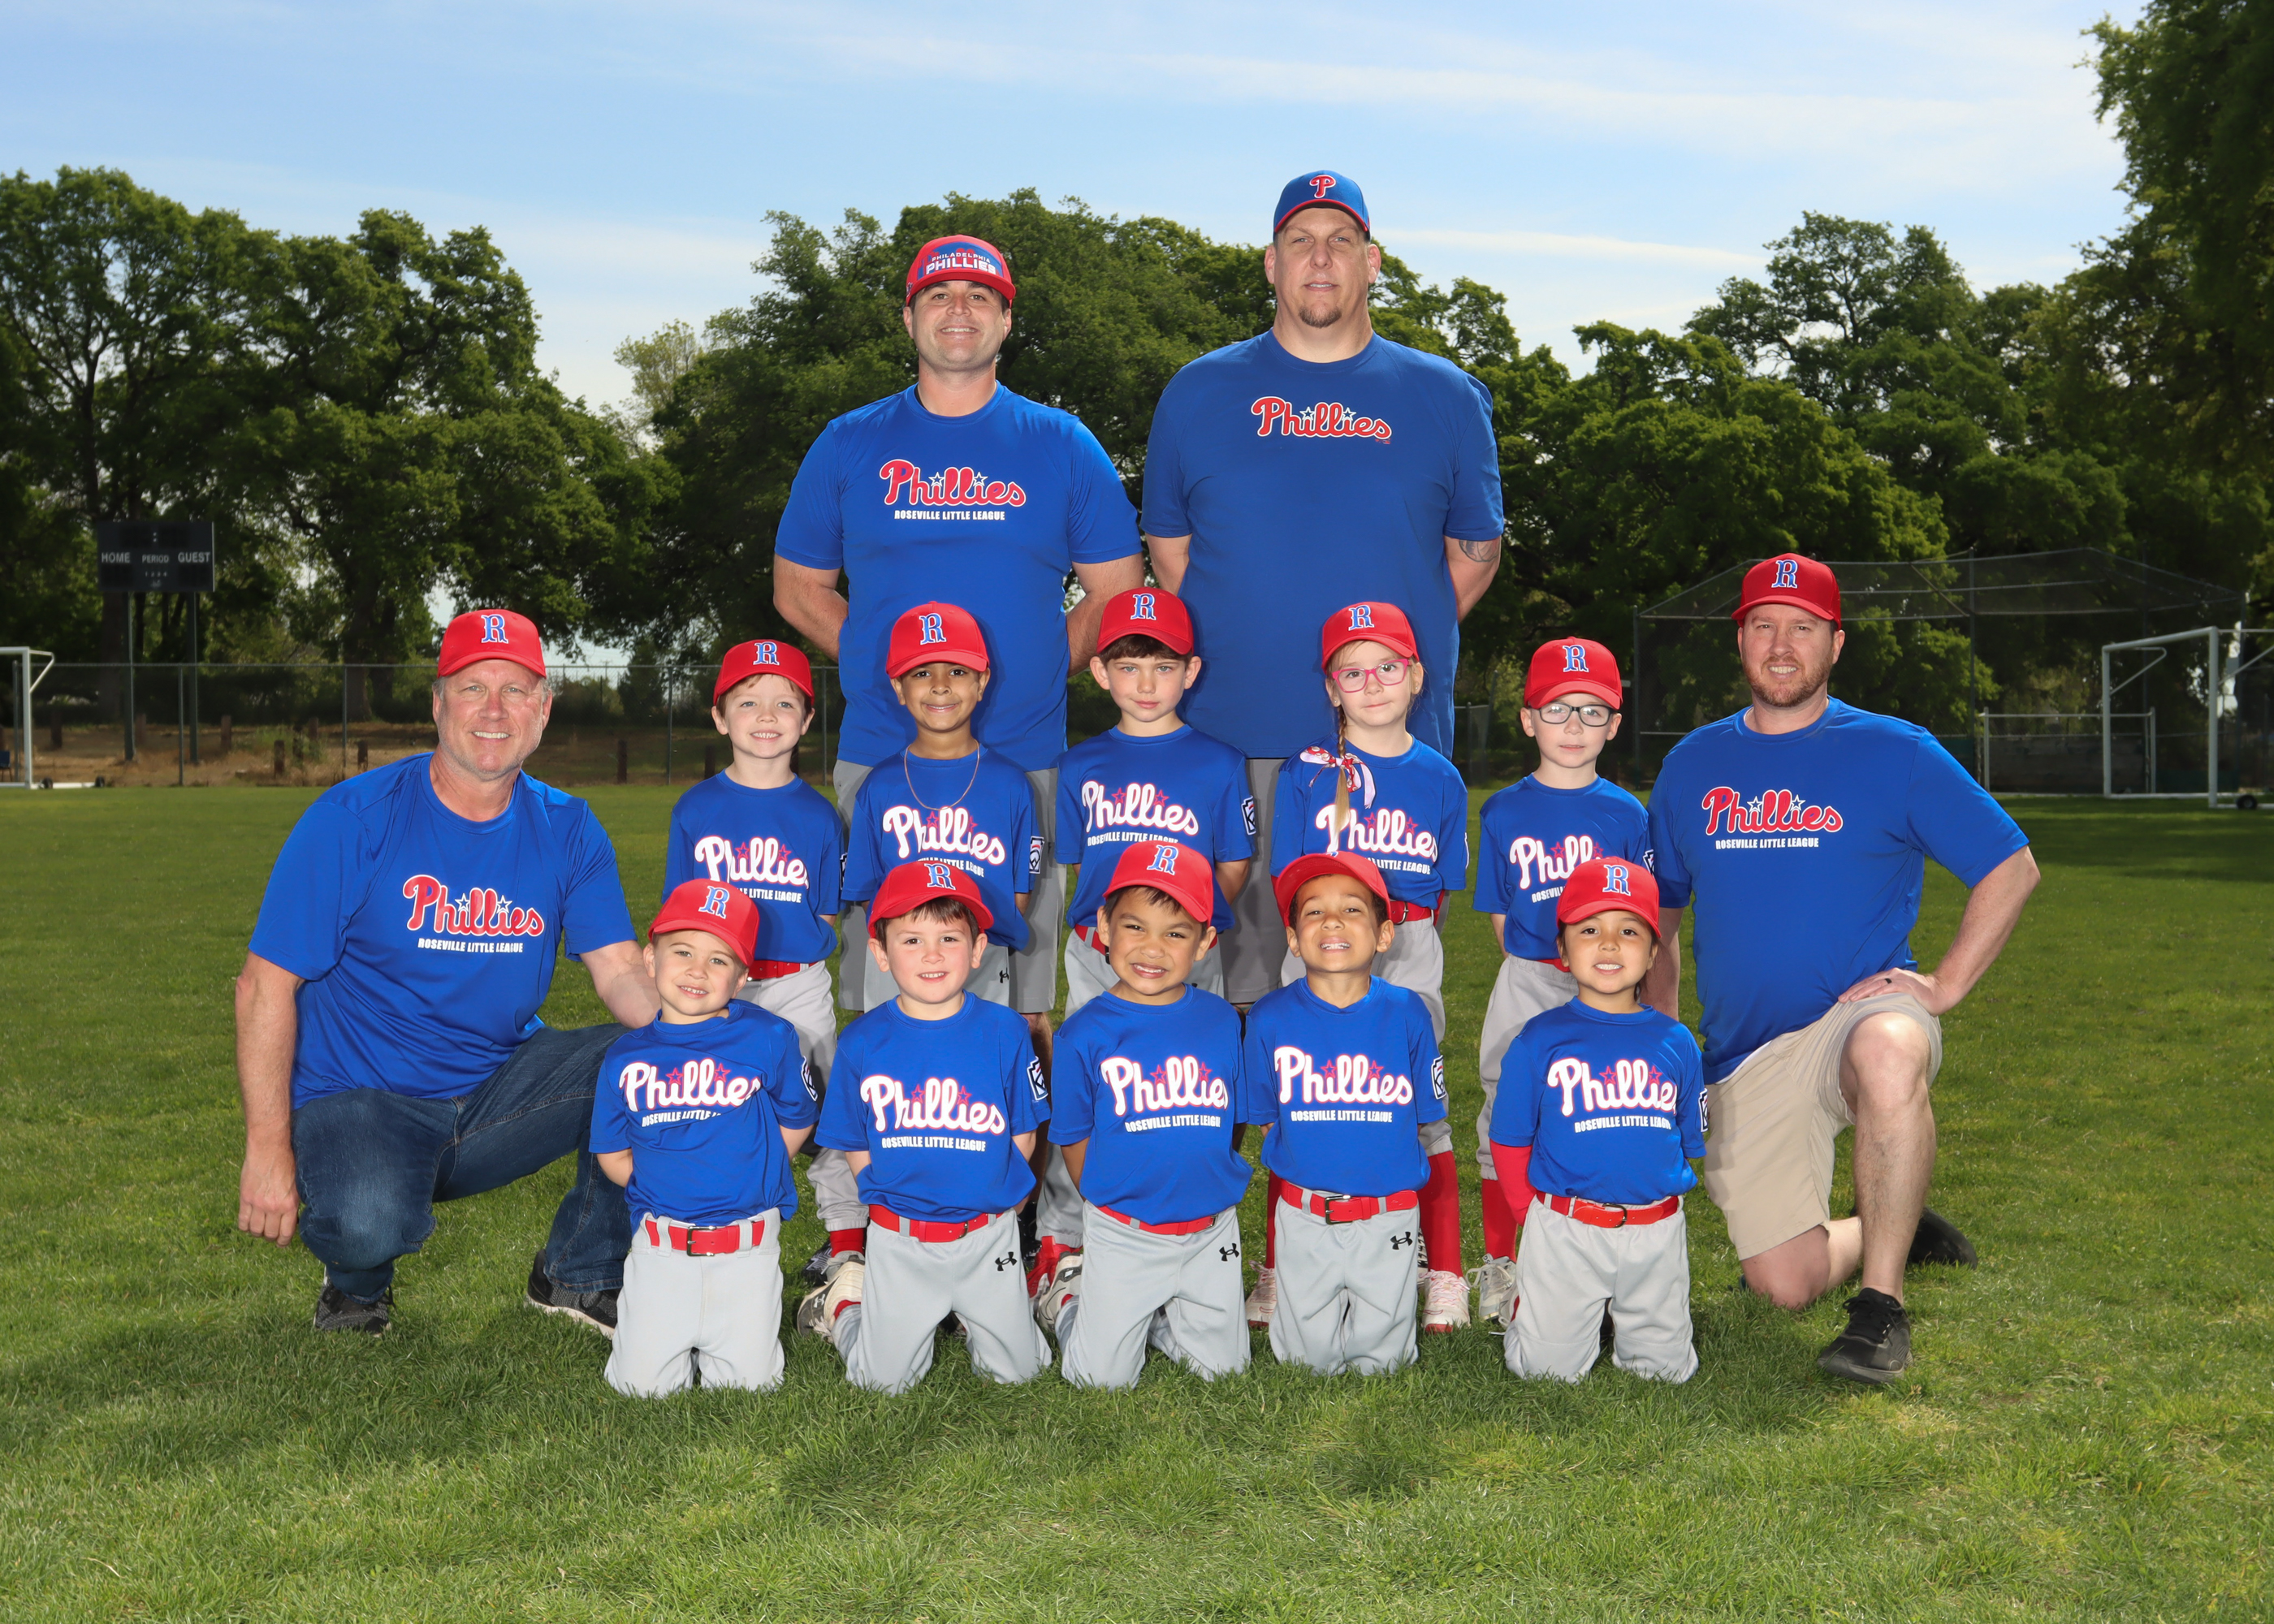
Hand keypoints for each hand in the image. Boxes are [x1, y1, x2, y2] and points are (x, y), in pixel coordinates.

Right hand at [238, 1139, 299, 1245]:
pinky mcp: (245, 1199)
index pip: (286, 1233)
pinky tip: (248, 1224)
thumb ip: (294, 1202)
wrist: (269, 1149)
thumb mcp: (297, 1185)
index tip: (282, 1243)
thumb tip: (293, 1218)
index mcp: (290, 1204)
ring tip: (260, 1229)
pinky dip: (244, 1227)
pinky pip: (242, 1221)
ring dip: (257, 1233)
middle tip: (271, 1234)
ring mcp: (258, 1204)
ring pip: (255, 1230)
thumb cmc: (287, 1163)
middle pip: (270, 1234)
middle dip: (271, 1237)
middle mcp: (274, 1207)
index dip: (283, 1241)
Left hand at [1835, 965, 1952, 1014]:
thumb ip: (1888, 996)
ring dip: (1862, 993)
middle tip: (1841, 1000)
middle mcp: (1892, 975)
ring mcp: (1900, 980)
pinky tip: (1870, 998)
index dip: (1854, 990)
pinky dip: (1879, 993)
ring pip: (1876, 985)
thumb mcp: (1901, 993)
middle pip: (1868, 983)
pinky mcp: (1907, 986)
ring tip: (1851, 1000)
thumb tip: (1874, 1007)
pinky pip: (1890, 989)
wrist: (1941, 991)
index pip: (1868, 983)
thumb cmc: (1920, 996)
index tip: (1843, 998)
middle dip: (1853, 992)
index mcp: (1889, 976)